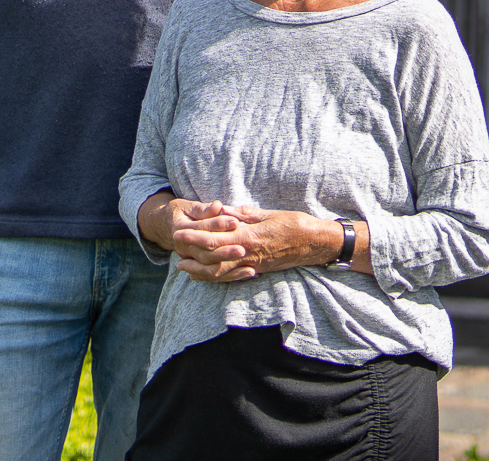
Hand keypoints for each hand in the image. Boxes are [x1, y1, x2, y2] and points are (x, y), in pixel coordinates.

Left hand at [167, 204, 346, 281]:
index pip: (215, 237)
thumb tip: (221, 209)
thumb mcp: (268, 213)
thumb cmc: (294, 224)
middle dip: (191, 251)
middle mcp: (248, 253)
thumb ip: (243, 214)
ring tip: (182, 266)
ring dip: (198, 269)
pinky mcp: (256, 271)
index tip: (179, 231)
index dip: (195, 235)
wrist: (314, 244)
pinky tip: (202, 275)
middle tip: (174, 247)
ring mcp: (252, 265)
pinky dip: (214, 278)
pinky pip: (231, 277)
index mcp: (249, 235)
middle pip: (212, 255)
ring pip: (219, 271)